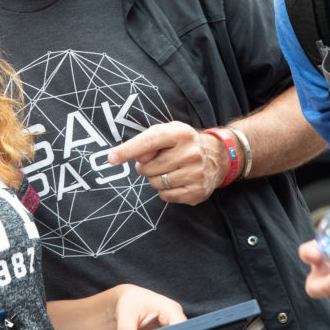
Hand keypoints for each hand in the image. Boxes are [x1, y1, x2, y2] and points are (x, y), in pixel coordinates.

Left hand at [107, 122, 227, 204]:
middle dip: (145, 167)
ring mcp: (195, 174)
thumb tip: (137, 158)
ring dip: (156, 179)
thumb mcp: (167, 133)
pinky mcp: (197, 191)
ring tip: (168, 171)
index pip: (147, 142)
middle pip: (148, 168)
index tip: (111, 158)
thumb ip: (148, 141)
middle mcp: (190, 153)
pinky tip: (177, 181)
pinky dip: (166, 191)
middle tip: (156, 162)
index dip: (127, 151)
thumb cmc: (183, 143)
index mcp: (180, 133)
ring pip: (156, 184)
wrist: (217, 156)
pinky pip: (166, 196)